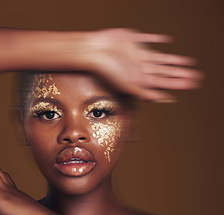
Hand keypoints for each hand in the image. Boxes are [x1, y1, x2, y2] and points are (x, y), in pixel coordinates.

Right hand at [86, 28, 201, 100]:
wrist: (94, 52)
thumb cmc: (106, 71)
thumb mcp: (128, 86)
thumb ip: (146, 93)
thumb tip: (165, 99)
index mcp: (140, 79)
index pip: (164, 82)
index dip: (179, 83)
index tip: (193, 84)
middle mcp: (141, 67)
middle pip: (164, 72)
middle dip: (180, 74)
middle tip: (195, 75)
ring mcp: (137, 54)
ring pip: (160, 58)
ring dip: (173, 60)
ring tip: (187, 62)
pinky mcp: (133, 41)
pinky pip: (148, 39)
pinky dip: (156, 40)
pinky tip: (165, 40)